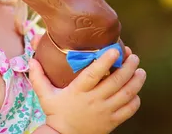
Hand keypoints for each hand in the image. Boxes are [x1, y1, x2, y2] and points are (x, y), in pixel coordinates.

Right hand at [29, 48, 145, 133]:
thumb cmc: (55, 113)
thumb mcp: (45, 95)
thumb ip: (38, 77)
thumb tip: (32, 60)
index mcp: (79, 91)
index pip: (94, 73)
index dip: (105, 61)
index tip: (115, 49)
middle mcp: (94, 100)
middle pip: (116, 81)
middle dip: (128, 67)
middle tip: (133, 56)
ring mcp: (105, 112)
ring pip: (127, 94)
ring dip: (136, 81)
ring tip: (140, 70)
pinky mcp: (112, 122)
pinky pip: (129, 110)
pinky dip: (135, 99)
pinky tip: (135, 91)